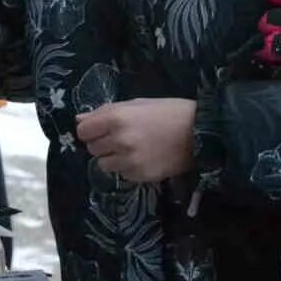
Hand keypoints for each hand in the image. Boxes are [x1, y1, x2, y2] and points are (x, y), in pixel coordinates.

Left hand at [75, 98, 197, 182]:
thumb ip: (106, 112)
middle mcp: (119, 140)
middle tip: (121, 138)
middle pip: (92, 148)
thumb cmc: (170, 112)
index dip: (90, 130)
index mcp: (116, 117)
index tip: (100, 129)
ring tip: (132, 149)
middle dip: (102, 143)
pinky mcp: (140, 176)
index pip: (83, 131)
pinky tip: (144, 158)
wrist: (200, 133)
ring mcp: (129, 161)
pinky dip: (128, 168)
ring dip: (113, 158)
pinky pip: (122, 174)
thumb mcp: (137, 104)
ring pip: (103, 164)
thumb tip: (80, 119)